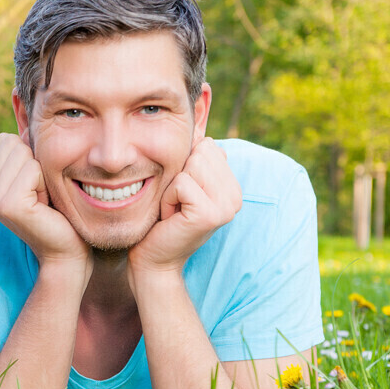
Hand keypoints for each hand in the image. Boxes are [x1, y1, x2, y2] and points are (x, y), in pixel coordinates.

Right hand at [0, 133, 90, 268]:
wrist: (66, 249)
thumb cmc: (57, 211)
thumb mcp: (37, 174)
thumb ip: (26, 148)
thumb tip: (21, 106)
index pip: (6, 140)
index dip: (30, 157)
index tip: (35, 187)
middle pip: (14, 143)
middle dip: (35, 163)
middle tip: (41, 194)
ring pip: (24, 154)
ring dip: (42, 174)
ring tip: (42, 200)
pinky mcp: (8, 205)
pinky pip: (33, 169)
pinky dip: (45, 183)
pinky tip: (44, 206)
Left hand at [129, 138, 240, 275]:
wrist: (154, 260)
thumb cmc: (162, 221)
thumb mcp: (182, 185)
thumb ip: (194, 160)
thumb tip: (198, 128)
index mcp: (232, 186)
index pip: (209, 146)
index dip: (184, 166)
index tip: (181, 195)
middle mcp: (236, 195)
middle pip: (201, 151)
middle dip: (178, 175)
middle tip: (175, 203)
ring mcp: (226, 205)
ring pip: (192, 164)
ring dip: (172, 187)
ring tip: (173, 209)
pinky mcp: (210, 213)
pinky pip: (181, 183)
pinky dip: (167, 198)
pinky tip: (170, 217)